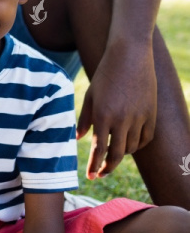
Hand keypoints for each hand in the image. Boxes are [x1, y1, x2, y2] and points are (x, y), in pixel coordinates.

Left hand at [78, 42, 156, 178]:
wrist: (130, 56)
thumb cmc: (105, 74)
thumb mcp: (90, 95)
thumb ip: (85, 119)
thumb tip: (80, 138)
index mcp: (103, 115)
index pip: (99, 149)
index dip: (94, 166)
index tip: (90, 176)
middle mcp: (121, 120)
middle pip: (117, 155)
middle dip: (108, 167)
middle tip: (100, 174)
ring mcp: (139, 117)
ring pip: (132, 148)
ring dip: (122, 155)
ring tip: (112, 157)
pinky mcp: (152, 114)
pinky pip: (146, 138)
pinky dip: (138, 145)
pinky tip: (130, 146)